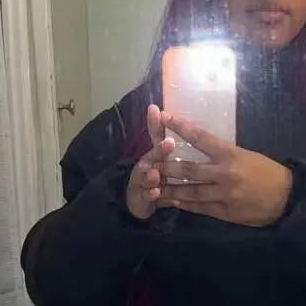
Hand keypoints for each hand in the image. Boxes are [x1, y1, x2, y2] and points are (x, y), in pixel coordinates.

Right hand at [125, 104, 175, 220]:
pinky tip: (156, 193)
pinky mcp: (141, 199)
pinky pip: (146, 197)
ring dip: (151, 176)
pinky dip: (151, 195)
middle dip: (159, 150)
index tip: (156, 110)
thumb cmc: (154, 172)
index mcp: (153, 152)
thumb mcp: (158, 153)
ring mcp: (142, 182)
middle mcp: (145, 164)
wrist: (136, 198)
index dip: (155, 123)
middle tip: (169, 143)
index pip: (155, 135)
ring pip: (146, 178)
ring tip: (155, 175)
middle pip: (151, 157)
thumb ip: (158, 131)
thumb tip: (157, 106)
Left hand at [158, 114, 293, 227]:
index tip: (165, 117)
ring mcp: (224, 194)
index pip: (201, 137)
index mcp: (231, 154)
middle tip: (146, 165)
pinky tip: (171, 201)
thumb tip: (203, 147)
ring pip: (190, 192)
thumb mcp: (247, 155)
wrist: (286, 198)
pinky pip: (199, 208)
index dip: (181, 127)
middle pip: (188, 170)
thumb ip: (224, 154)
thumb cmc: (268, 172)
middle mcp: (224, 173)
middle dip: (165, 167)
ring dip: (169, 190)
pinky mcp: (225, 212)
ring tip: (151, 187)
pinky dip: (184, 204)